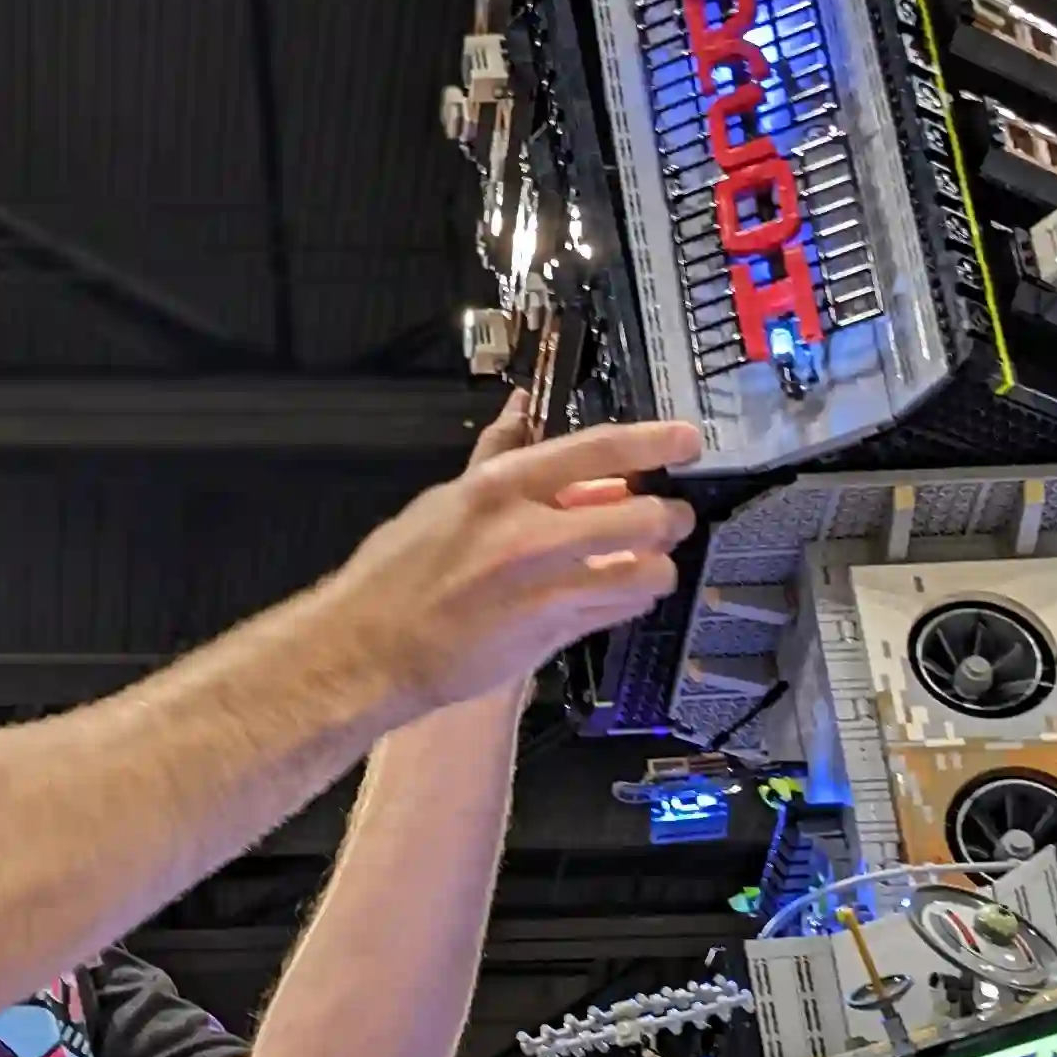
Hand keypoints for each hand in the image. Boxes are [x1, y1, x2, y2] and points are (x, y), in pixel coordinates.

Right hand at [331, 401, 703, 716]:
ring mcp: (544, 587)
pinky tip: (621, 593)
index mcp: (500, 487)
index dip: (653, 442)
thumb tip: (522, 407)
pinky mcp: (551, 633)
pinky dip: (630, 599)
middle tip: (671, 517)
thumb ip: (494, 453)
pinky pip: (617, 610)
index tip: (687, 439)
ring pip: (642, 571)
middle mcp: (529, 532)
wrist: (368, 649)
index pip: (596, 450)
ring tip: (647, 562)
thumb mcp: (444, 499)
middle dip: (669, 517)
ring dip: (655, 566)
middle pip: (641, 515)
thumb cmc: (396, 573)